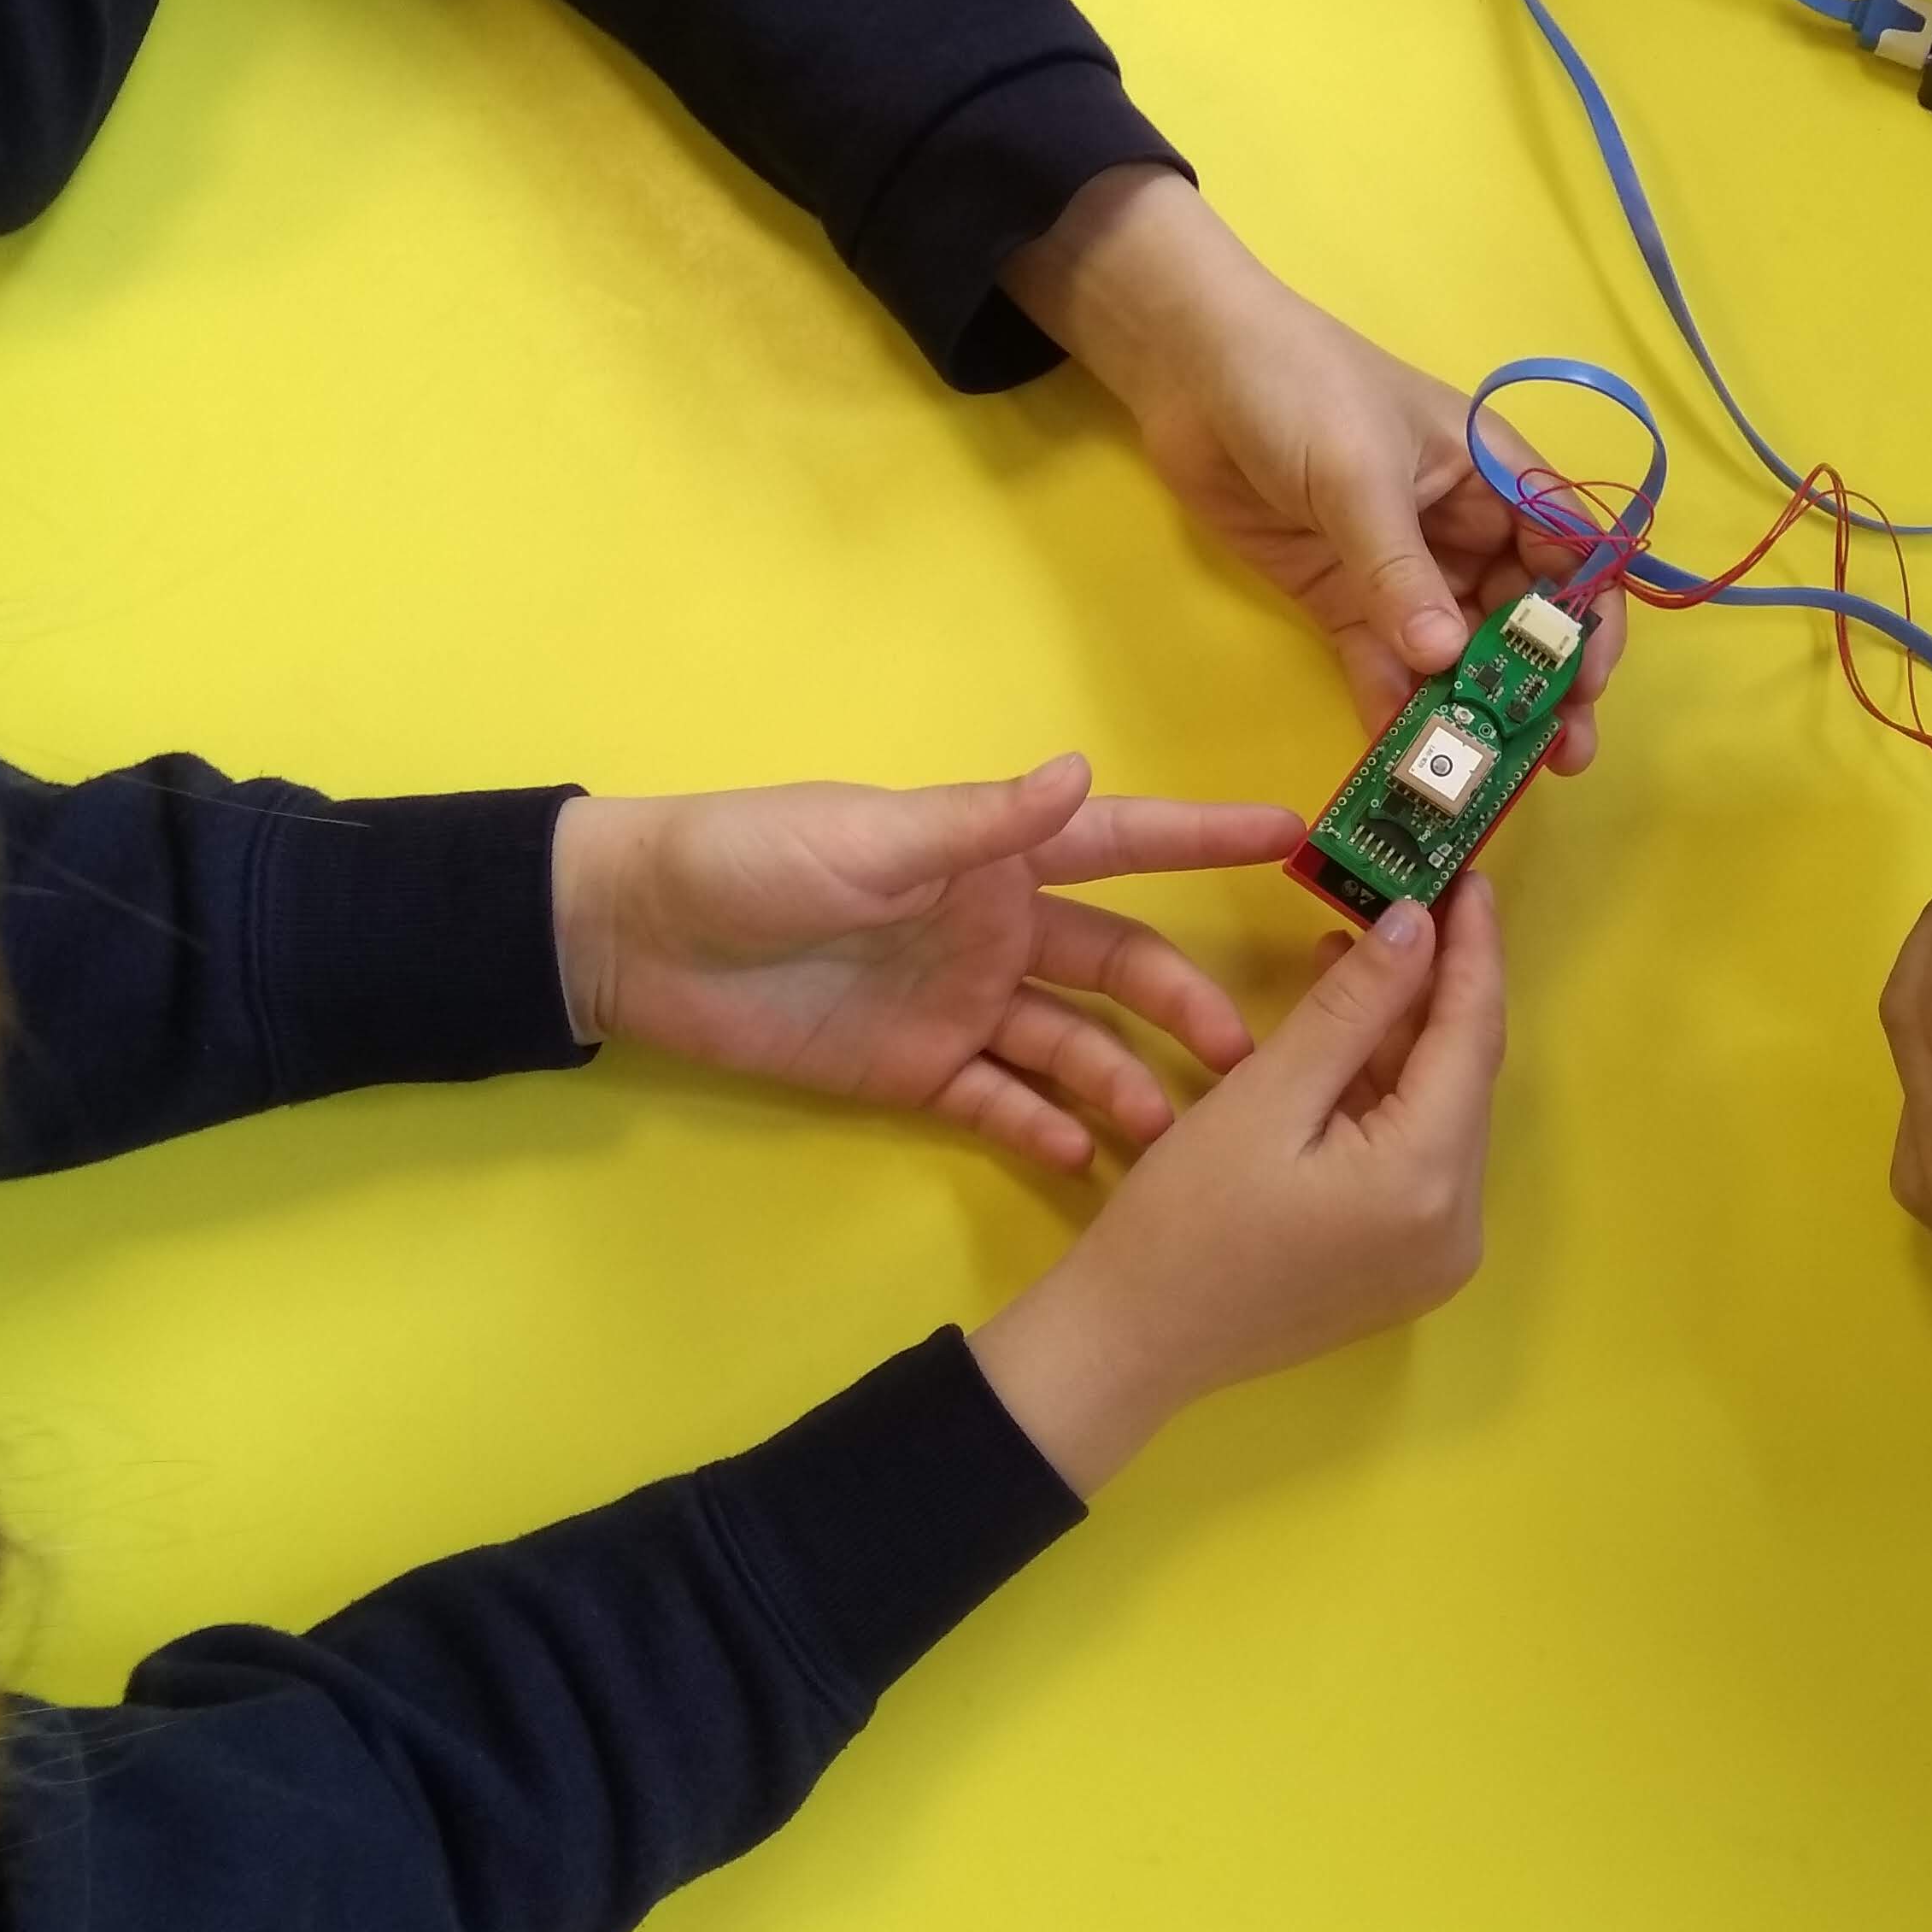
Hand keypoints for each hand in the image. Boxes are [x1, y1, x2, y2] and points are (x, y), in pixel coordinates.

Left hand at [550, 756, 1301, 1170]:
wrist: (638, 935)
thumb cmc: (751, 860)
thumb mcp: (868, 836)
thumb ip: (979, 823)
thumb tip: (1083, 774)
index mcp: (994, 858)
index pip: (1122, 841)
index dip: (1204, 837)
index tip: (1293, 835)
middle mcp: (998, 930)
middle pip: (1119, 968)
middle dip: (1186, 1006)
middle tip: (1249, 1056)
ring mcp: (963, 1005)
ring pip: (1074, 1045)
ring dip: (1128, 1082)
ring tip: (1181, 1133)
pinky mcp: (917, 1071)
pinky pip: (1001, 1103)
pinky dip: (1045, 1127)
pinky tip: (1087, 1157)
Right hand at [968, 876, 1506, 1491]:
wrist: (1131, 1343)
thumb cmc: (1183, 1219)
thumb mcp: (1266, 1095)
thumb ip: (1354, 1007)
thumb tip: (1421, 924)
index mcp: (1429, 1181)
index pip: (1473, 1037)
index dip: (1474, 949)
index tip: (1469, 876)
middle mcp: (1459, 1224)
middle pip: (1464, 1077)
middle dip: (1434, 987)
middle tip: (1404, 900)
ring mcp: (1438, 1253)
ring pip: (1439, 1113)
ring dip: (1401, 1039)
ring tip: (1349, 959)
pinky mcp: (1406, 1265)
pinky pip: (1416, 1156)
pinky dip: (1385, 1096)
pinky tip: (1341, 1046)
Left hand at [1002, 168, 1625, 767]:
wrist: (1188, 370)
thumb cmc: (1299, 386)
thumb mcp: (1358, 472)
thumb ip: (1400, 569)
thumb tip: (1445, 660)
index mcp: (1495, 477)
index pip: (1571, 555)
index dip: (1589, 622)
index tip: (1587, 685)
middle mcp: (1463, 531)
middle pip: (1521, 620)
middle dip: (1539, 688)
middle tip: (1555, 757)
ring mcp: (1402, 572)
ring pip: (1455, 655)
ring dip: (1470, 713)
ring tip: (1481, 778)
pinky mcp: (1343, 601)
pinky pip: (1382, 665)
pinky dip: (1396, 710)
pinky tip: (1404, 759)